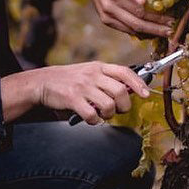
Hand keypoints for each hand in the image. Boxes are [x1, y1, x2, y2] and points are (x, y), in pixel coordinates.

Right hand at [33, 62, 149, 125]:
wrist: (42, 82)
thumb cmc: (68, 80)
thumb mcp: (88, 72)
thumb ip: (106, 79)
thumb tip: (130, 91)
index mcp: (98, 67)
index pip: (125, 72)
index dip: (139, 83)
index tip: (146, 94)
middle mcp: (92, 75)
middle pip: (121, 91)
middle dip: (124, 105)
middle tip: (118, 110)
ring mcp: (82, 86)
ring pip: (109, 104)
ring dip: (109, 114)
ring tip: (102, 114)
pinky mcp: (73, 99)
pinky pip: (92, 115)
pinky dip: (95, 121)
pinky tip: (90, 118)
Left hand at [78, 0, 173, 36]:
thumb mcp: (109, 8)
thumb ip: (122, 18)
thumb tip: (143, 31)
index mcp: (108, 20)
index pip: (132, 30)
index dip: (150, 33)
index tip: (164, 35)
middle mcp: (109, 11)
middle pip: (136, 23)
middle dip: (156, 29)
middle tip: (171, 30)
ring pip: (136, 11)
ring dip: (155, 16)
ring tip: (169, 17)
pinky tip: (145, 1)